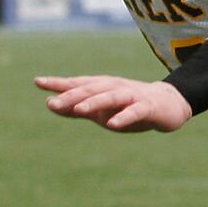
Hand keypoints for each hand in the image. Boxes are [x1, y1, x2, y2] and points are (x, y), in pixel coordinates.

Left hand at [35, 74, 192, 132]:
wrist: (170, 104)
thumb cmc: (130, 106)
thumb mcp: (102, 109)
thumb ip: (78, 108)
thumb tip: (50, 104)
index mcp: (103, 87)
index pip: (78, 83)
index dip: (59, 83)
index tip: (38, 82)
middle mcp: (116, 87)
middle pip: (92, 89)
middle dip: (72, 95)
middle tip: (53, 102)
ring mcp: (133, 95)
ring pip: (111, 97)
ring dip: (94, 102)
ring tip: (78, 110)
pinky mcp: (148, 106)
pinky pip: (135, 111)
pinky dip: (124, 116)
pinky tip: (112, 124)